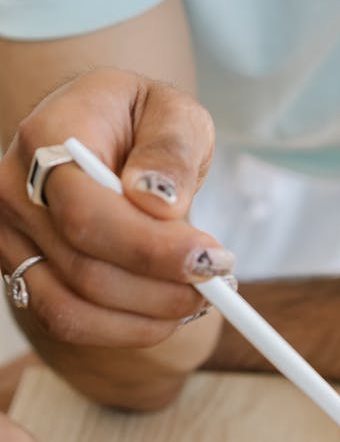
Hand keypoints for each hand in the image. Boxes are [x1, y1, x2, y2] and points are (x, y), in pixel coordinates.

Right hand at [0, 68, 233, 350]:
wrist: (101, 133)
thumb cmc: (139, 122)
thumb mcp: (172, 111)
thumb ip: (171, 149)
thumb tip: (159, 201)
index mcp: (46, 140)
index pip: (86, 214)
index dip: (151, 250)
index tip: (211, 260)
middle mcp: (15, 193)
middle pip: (85, 271)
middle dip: (163, 289)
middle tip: (217, 281)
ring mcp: (12, 240)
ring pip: (74, 310)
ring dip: (148, 318)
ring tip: (196, 298)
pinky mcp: (24, 275)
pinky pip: (70, 323)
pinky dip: (127, 329)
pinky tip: (165, 311)